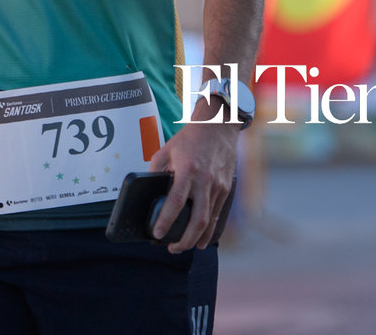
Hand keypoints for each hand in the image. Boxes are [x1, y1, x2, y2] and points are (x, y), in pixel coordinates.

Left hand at [147, 102, 238, 252]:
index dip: (166, 221)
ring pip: (209, 221)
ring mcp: (218, 186)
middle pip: (197, 219)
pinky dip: (209, 230)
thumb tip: (149, 193)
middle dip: (185, 240)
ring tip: (184, 247)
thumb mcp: (166, 150)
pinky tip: (201, 238)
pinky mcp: (226, 189)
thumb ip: (156, 171)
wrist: (217, 127)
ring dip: (196, 238)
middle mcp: (205, 180)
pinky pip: (217, 214)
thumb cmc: (189, 139)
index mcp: (187, 170)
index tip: (158, 234)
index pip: (176, 202)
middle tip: (172, 248)